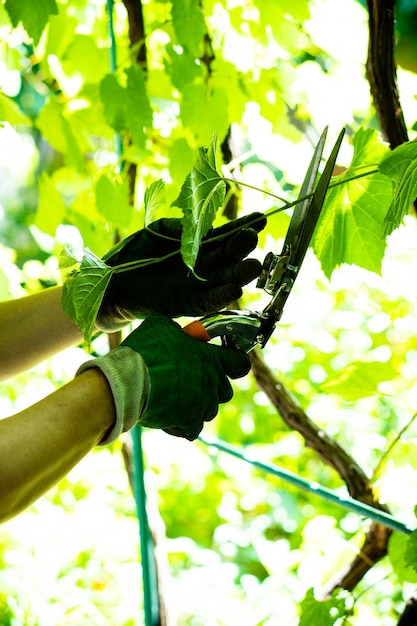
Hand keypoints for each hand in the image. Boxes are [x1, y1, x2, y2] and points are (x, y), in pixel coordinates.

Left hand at [96, 213, 266, 330]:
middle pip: (228, 257)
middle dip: (242, 247)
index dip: (243, 227)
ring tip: (254, 266)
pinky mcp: (184, 304)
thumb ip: (180, 227)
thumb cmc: (135, 253)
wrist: (112, 281)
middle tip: (255, 238)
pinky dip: (221, 296)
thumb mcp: (157, 231)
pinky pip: (207, 302)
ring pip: (223, 280)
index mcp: (198, 246)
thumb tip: (205, 228)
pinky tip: (235, 289)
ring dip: (239, 274)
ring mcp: (195, 286)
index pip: (225, 236)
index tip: (260, 219)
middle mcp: (201, 266)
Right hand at [123, 315, 250, 439]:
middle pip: (225, 391)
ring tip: (175, 398)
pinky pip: (193, 429)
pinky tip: (168, 415)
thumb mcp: (160, 326)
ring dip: (197, 406)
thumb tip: (176, 332)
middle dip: (212, 387)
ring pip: (209, 410)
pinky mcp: (188, 423)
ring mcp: (202, 405)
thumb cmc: (145, 351)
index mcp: (211, 358)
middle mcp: (212, 383)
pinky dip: (183, 425)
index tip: (224, 363)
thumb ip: (176, 330)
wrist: (128, 381)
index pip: (240, 364)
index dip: (234, 364)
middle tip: (192, 380)